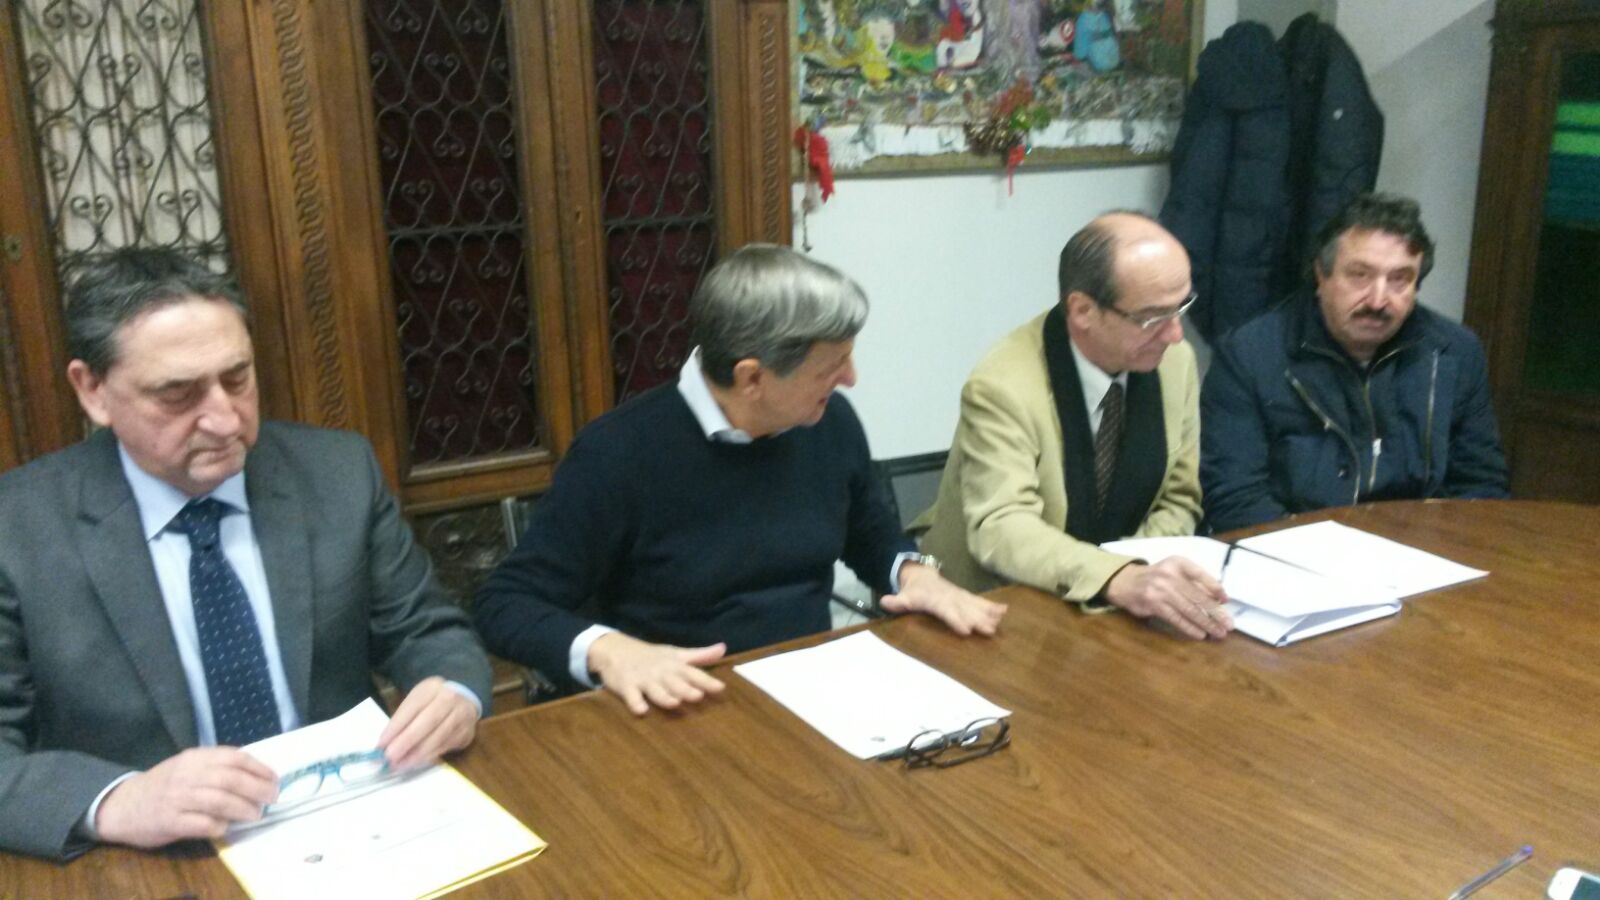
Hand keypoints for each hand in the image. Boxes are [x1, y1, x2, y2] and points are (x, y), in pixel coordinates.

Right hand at [94, 747, 278, 846]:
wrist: (122, 804)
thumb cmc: (164, 785)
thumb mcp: (188, 766)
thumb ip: (216, 767)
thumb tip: (256, 777)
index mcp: (195, 758)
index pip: (234, 757)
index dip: (258, 768)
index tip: (274, 779)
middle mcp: (186, 775)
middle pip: (230, 779)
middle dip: (257, 788)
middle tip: (272, 798)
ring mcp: (177, 798)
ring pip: (218, 800)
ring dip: (242, 808)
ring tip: (255, 814)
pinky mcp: (169, 821)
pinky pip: (201, 824)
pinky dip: (218, 826)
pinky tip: (225, 827)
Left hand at [378, 676, 480, 769]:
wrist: (465, 698)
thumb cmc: (433, 701)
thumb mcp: (417, 700)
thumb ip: (403, 719)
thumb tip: (384, 746)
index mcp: (432, 688)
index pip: (411, 708)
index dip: (395, 728)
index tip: (381, 745)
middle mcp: (450, 700)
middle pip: (427, 722)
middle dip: (406, 742)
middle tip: (390, 758)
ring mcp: (461, 716)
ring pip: (438, 738)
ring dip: (417, 755)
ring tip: (400, 765)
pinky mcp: (466, 733)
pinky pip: (445, 747)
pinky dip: (428, 757)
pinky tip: (415, 762)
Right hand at [588, 632, 725, 715]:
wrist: (615, 649)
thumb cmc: (652, 656)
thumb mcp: (676, 654)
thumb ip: (700, 655)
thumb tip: (723, 649)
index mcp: (674, 664)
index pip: (693, 673)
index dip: (706, 681)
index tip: (720, 688)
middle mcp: (660, 672)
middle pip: (675, 682)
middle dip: (686, 689)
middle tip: (698, 696)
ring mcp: (643, 679)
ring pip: (655, 690)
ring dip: (664, 696)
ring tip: (674, 703)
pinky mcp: (626, 686)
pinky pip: (631, 696)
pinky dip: (635, 702)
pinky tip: (641, 710)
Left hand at [881, 562, 1006, 635]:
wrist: (921, 574)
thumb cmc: (913, 591)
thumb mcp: (903, 596)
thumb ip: (896, 602)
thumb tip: (884, 601)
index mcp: (935, 599)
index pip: (946, 610)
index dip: (956, 619)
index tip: (966, 629)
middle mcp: (950, 597)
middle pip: (965, 608)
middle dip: (977, 619)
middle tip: (989, 630)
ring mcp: (959, 595)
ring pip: (975, 604)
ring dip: (988, 612)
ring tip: (1000, 621)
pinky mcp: (965, 596)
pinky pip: (980, 600)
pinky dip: (992, 605)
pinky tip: (1005, 610)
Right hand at [1103, 556, 1231, 639]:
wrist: (1127, 582)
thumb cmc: (1157, 577)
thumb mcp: (1174, 571)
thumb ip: (1194, 581)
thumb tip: (1218, 599)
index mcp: (1178, 563)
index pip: (1201, 574)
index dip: (1215, 588)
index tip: (1226, 600)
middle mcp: (1170, 575)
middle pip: (1198, 596)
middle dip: (1216, 612)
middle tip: (1229, 625)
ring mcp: (1161, 590)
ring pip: (1189, 610)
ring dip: (1206, 623)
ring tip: (1218, 633)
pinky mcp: (1154, 605)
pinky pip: (1176, 619)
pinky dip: (1189, 628)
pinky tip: (1200, 634)